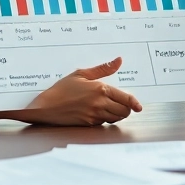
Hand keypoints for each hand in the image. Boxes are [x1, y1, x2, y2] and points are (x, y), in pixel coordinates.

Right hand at [16, 57, 142, 125]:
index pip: (125, 98)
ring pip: (116, 118)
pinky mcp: (89, 124)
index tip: (139, 106)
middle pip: (124, 111)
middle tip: (122, 104)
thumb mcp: (81, 74)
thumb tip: (119, 61)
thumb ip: (103, 69)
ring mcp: (94, 115)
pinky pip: (104, 123)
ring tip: (110, 107)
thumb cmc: (61, 89)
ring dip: (117, 114)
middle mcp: (99, 103)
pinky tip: (98, 112)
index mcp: (100, 89)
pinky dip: (105, 119)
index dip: (134, 103)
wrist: (45, 107)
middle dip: (126, 109)